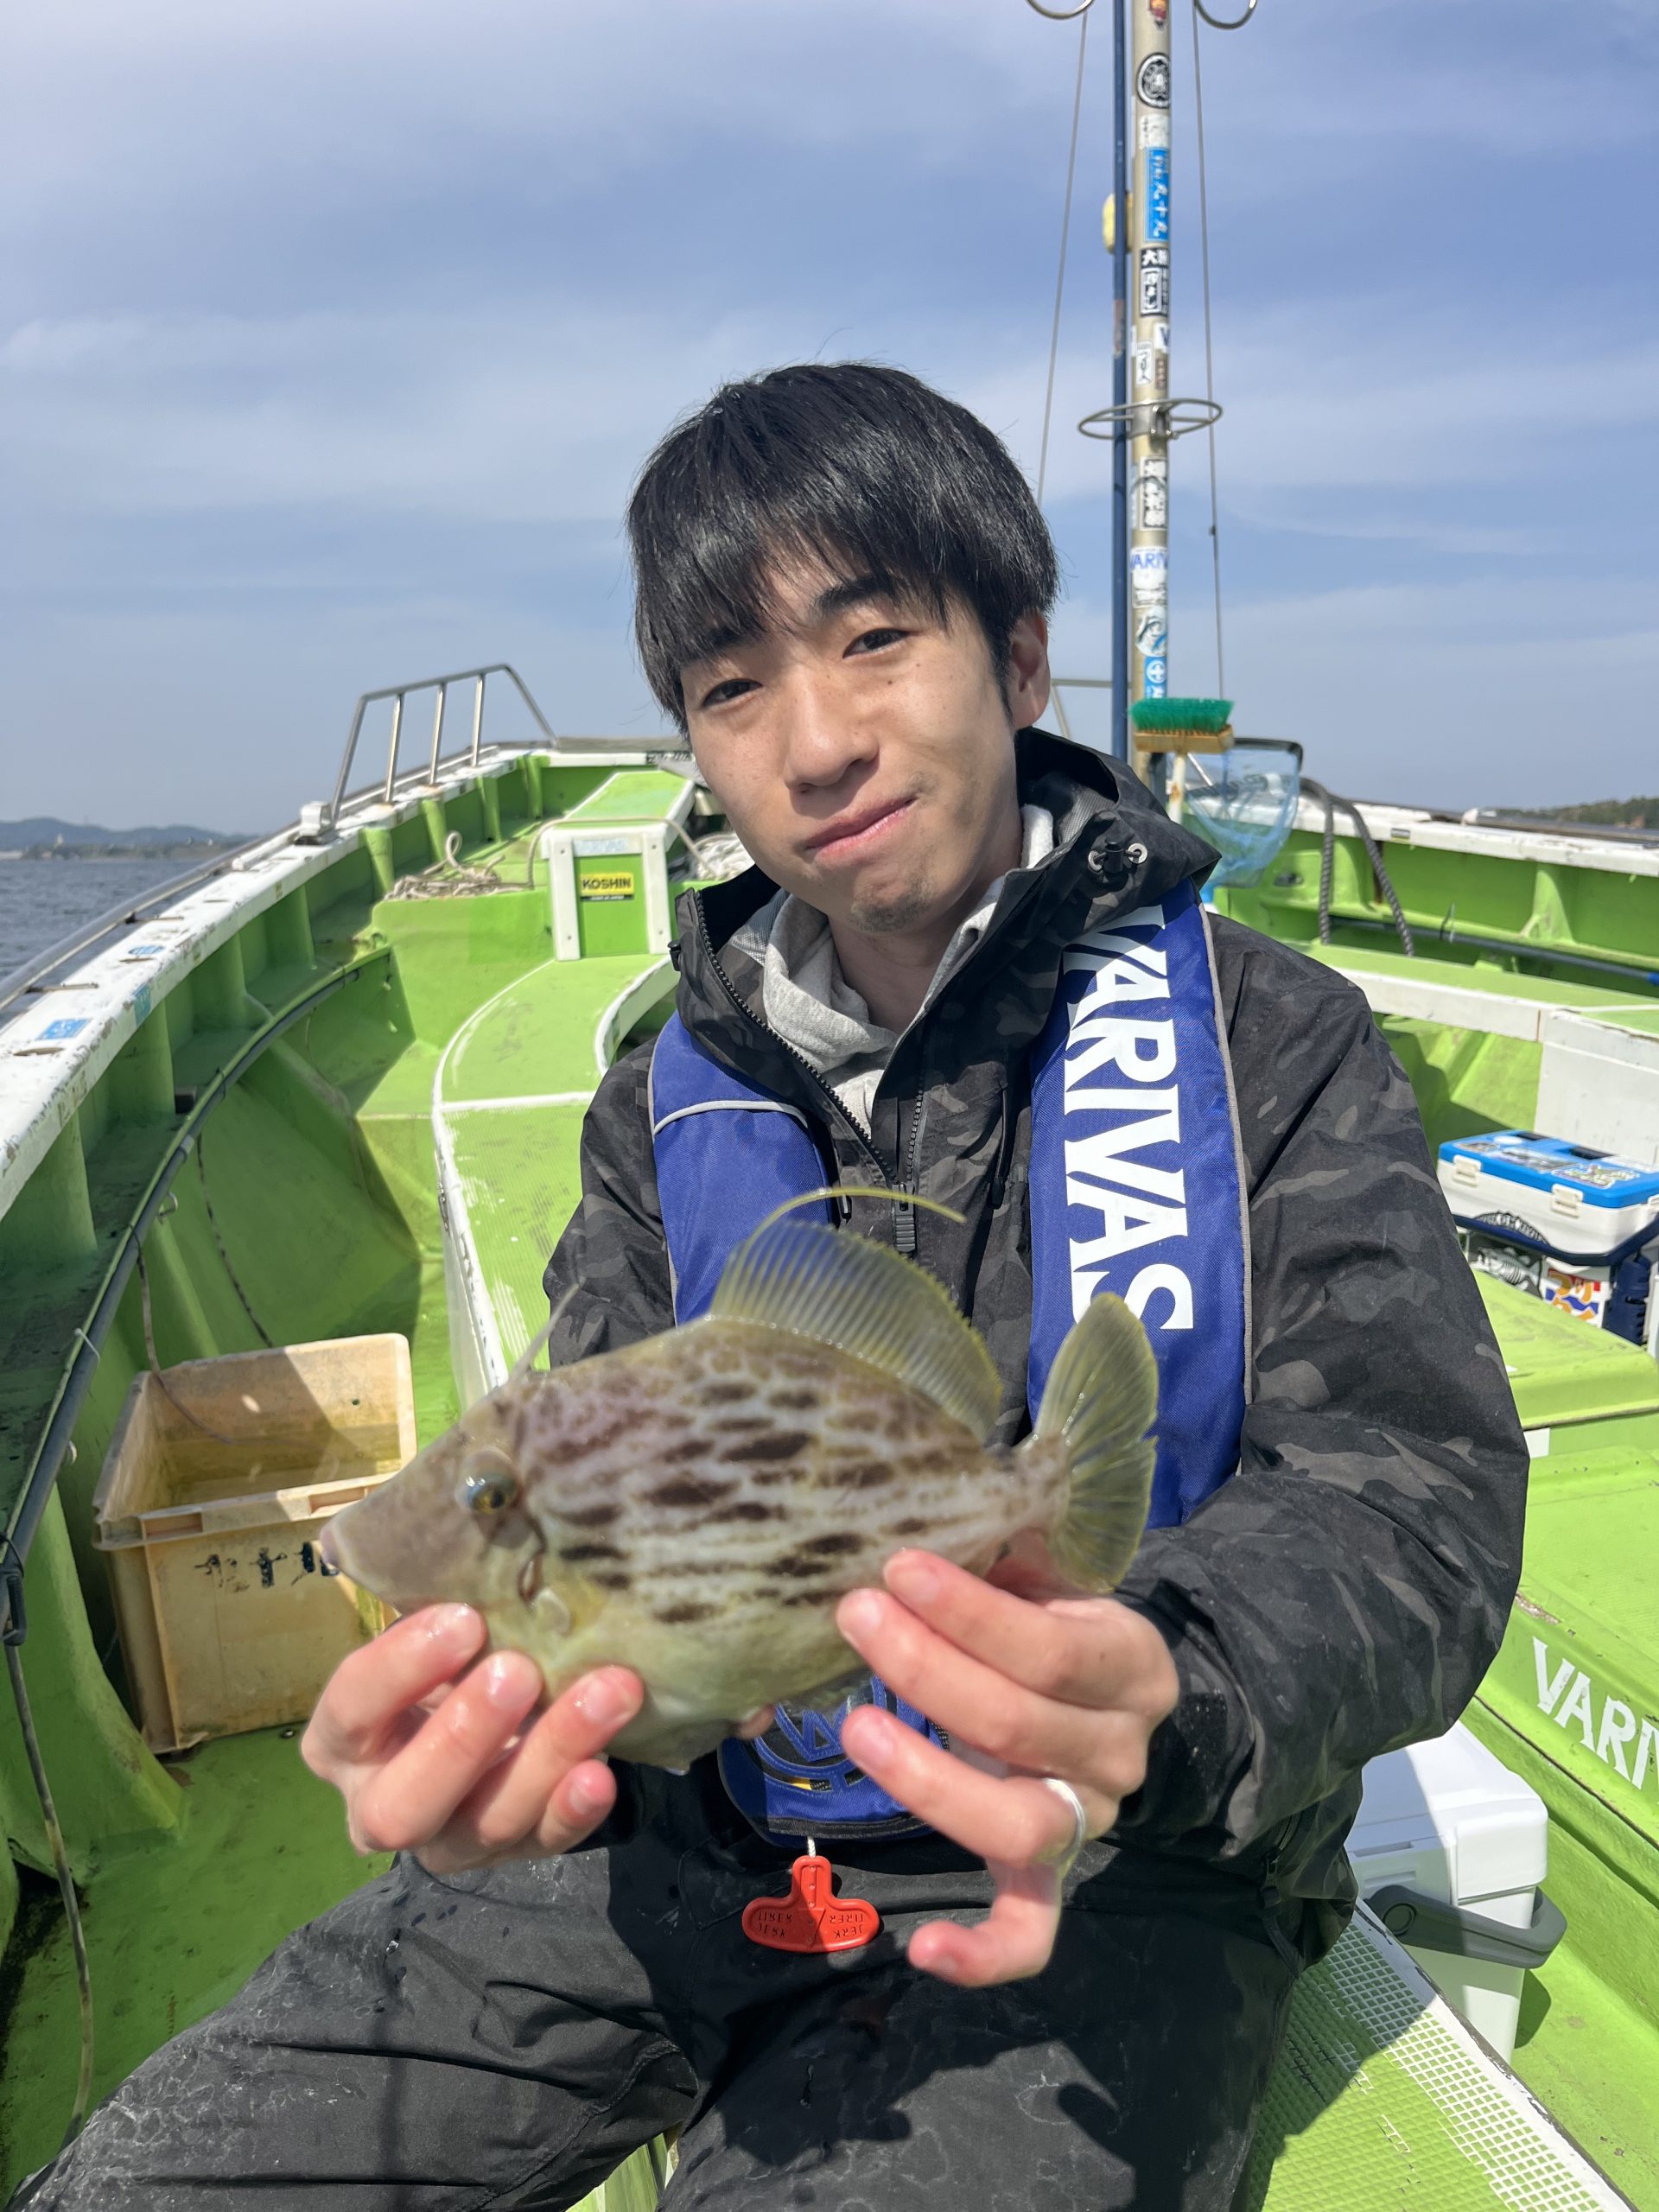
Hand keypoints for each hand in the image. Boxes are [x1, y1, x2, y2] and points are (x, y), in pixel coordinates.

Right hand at [300, 1604, 643, 1874]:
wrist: (497, 1706)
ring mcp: (445, 1840)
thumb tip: (488, 1509)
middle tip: (520, 1672)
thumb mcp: (435, 1626)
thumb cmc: (457, 1652)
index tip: (462, 1618)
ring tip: (607, 1694)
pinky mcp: (509, 1853)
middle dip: (463, 1739)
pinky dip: (573, 1811)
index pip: (350, 1708)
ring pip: (482, 1826)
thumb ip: (443, 1598)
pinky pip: (540, 1845)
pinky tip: (602, 1771)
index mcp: (343, 1738)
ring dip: (547, 1758)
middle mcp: (378, 1802)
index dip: (399, 1668)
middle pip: (401, 1803)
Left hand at [835, 1542, 1179, 1987]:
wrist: (1104, 1688)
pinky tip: (919, 1949)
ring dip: (929, 1780)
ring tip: (855, 1727)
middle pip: (1021, 1726)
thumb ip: (1001, 1548)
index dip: (970, 1613)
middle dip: (927, 1668)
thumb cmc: (1050, 1613)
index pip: (1051, 1649)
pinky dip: (982, 1954)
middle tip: (853, 1616)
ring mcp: (1088, 1824)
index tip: (897, 1567)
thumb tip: (926, 1499)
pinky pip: (1030, 1935)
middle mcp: (1119, 1752)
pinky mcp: (1051, 1880)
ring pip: (1018, 1827)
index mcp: (1130, 1664)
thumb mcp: (1047, 1570)